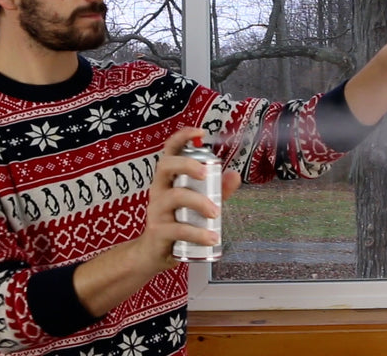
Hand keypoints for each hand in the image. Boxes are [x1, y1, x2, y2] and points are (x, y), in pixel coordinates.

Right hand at [136, 128, 241, 272]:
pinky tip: (212, 238)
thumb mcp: (197, 204)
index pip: (169, 152)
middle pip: (165, 166)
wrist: (152, 254)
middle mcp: (158, 191)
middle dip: (187, 164)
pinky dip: (198, 233)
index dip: (182, 137)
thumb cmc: (175, 223)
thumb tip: (235, 175)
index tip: (200, 131)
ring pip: (175, 197)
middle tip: (206, 173)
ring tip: (216, 213)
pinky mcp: (158, 232)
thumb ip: (216, 190)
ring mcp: (156, 211)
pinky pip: (178, 229)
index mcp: (167, 180)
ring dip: (199, 202)